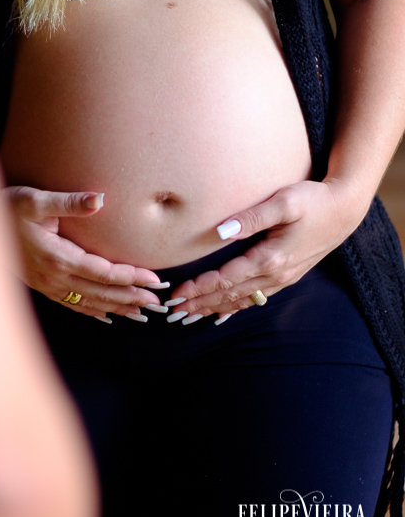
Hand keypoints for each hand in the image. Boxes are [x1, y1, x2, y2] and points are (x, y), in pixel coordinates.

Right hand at [4, 185, 167, 321]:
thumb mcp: (34, 200)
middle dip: (131, 297)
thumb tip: (100, 199)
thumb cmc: (6, 208)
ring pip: (89, 303)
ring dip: (117, 308)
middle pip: (101, 292)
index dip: (131, 276)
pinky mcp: (41, 286)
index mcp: (58, 257)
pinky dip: (92, 312)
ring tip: (141, 313)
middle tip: (159, 303)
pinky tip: (106, 316)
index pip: (104, 272)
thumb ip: (69, 202)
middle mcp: (54, 277)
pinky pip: (72, 305)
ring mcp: (47, 285)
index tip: (154, 279)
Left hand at [171, 178, 368, 319]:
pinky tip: (223, 311)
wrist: (344, 210)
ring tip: (191, 315)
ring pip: (243, 300)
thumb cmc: (313, 201)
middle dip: (200, 303)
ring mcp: (283, 278)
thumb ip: (252, 217)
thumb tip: (221, 231)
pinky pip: (256, 298)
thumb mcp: (284, 202)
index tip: (175, 295)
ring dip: (215, 308)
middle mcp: (276, 275)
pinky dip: (236, 306)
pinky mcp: (288, 275)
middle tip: (173, 312)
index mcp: (270, 258)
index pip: (225, 279)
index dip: (198, 288)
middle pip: (230, 295)